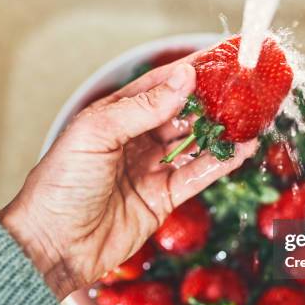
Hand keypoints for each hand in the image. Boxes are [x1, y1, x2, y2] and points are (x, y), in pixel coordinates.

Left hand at [0, 61, 256, 300]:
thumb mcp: (97, 134)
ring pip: (194, 144)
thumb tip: (183, 78)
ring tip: (250, 116)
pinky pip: (197, 175)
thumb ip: (142, 107)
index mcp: (114, 116)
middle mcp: (135, 139)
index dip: (188, 72)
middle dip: (210, 101)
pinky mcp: (163, 198)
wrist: (53, 245)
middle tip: (243, 89)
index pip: (159, 86)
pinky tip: (243, 149)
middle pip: (181, 114)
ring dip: (220, 131)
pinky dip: (221, 163)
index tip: (218, 60)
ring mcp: (151, 169)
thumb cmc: (62, 185)